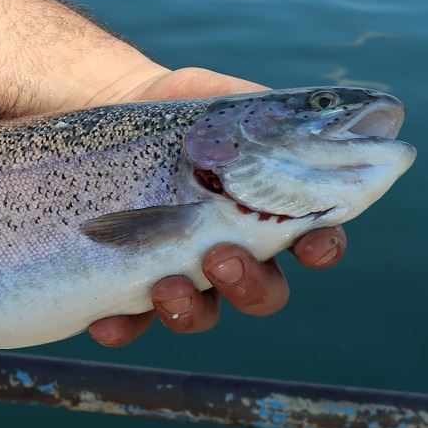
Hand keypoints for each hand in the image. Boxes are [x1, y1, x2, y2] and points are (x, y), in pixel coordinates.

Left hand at [83, 67, 347, 347]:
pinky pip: (131, 322)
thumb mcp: (225, 100)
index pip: (314, 242)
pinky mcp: (130, 284)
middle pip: (262, 293)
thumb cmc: (184, 112)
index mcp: (268, 214)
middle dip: (247, 283)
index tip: (311, 244)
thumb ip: (267, 115)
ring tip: (166, 285)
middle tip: (221, 257)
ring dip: (190, 310)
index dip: (320, 249)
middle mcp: (232, 254)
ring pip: (201, 315)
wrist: (115, 107)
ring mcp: (183, 274)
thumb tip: (300, 119)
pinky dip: (123, 327)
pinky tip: (107, 322)